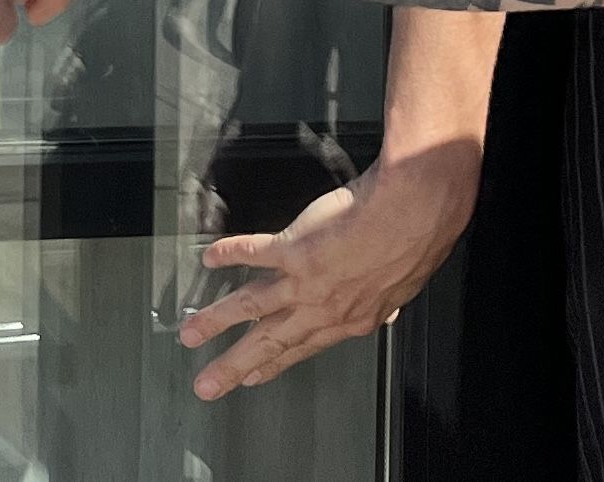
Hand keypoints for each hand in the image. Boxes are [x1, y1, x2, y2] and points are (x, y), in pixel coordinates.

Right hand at [177, 150, 476, 398]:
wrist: (413, 217)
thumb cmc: (412, 246)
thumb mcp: (401, 288)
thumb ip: (382, 302)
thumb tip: (386, 310)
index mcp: (348, 320)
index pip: (302, 349)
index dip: (274, 365)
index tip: (254, 378)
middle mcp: (322, 308)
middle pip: (268, 342)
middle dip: (234, 367)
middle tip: (208, 385)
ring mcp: (305, 282)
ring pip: (251, 307)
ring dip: (216, 321)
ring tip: (191, 332)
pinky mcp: (294, 250)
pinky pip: (254, 254)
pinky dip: (229, 254)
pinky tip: (210, 258)